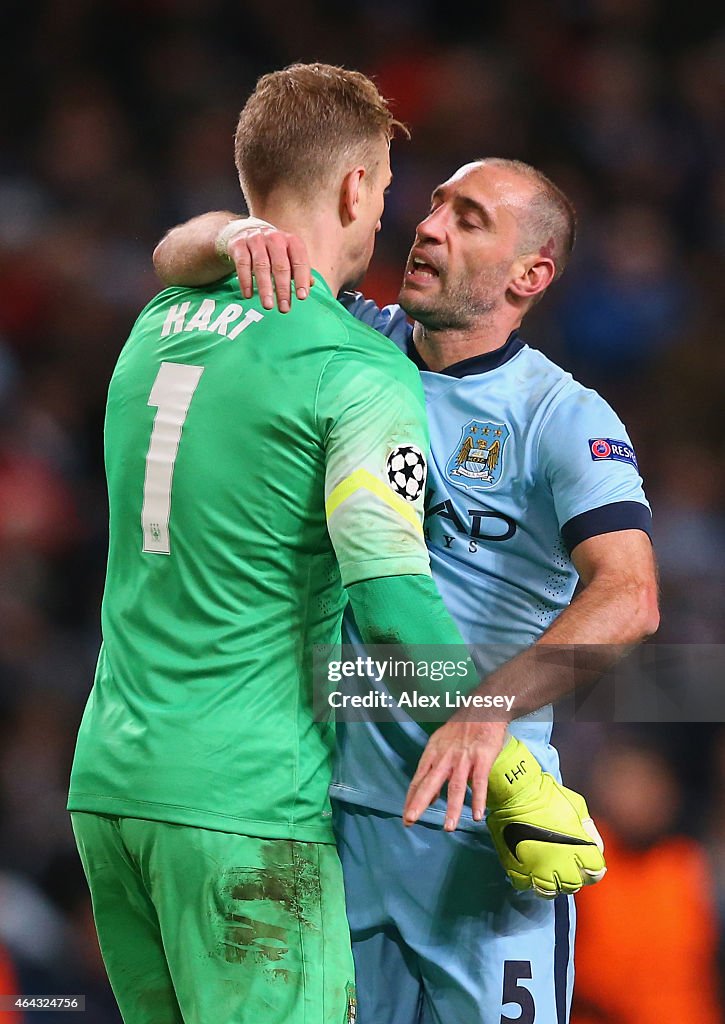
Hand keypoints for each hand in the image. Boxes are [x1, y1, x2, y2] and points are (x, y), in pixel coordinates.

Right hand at [226, 226, 311, 312]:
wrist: (246, 231)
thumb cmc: (273, 250)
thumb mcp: (289, 256)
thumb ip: (299, 269)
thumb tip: (310, 285)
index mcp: (291, 241)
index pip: (299, 261)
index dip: (301, 279)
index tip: (302, 297)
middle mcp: (274, 238)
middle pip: (280, 266)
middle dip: (283, 289)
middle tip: (284, 308)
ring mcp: (256, 240)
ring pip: (261, 266)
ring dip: (265, 288)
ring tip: (268, 306)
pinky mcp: (239, 245)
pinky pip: (242, 264)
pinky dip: (246, 281)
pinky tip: (248, 295)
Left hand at [403, 719, 506, 830]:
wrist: (482, 708)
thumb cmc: (461, 727)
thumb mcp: (440, 742)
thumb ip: (433, 766)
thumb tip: (430, 792)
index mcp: (433, 753)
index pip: (418, 779)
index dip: (411, 798)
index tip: (406, 815)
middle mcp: (445, 757)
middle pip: (430, 783)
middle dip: (419, 803)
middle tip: (410, 820)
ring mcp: (463, 759)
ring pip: (456, 787)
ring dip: (451, 808)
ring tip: (448, 827)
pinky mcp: (482, 759)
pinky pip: (479, 782)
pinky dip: (478, 799)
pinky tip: (476, 815)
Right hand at [485, 737, 606, 897]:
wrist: (517, 792)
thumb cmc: (549, 795)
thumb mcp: (578, 807)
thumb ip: (589, 830)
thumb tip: (595, 848)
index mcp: (581, 850)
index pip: (596, 872)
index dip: (592, 867)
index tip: (587, 861)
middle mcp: (561, 864)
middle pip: (573, 884)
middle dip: (573, 876)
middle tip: (566, 863)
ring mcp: (537, 869)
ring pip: (549, 890)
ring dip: (552, 882)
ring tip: (548, 870)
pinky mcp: (517, 868)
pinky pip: (525, 884)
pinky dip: (528, 879)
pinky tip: (530, 868)